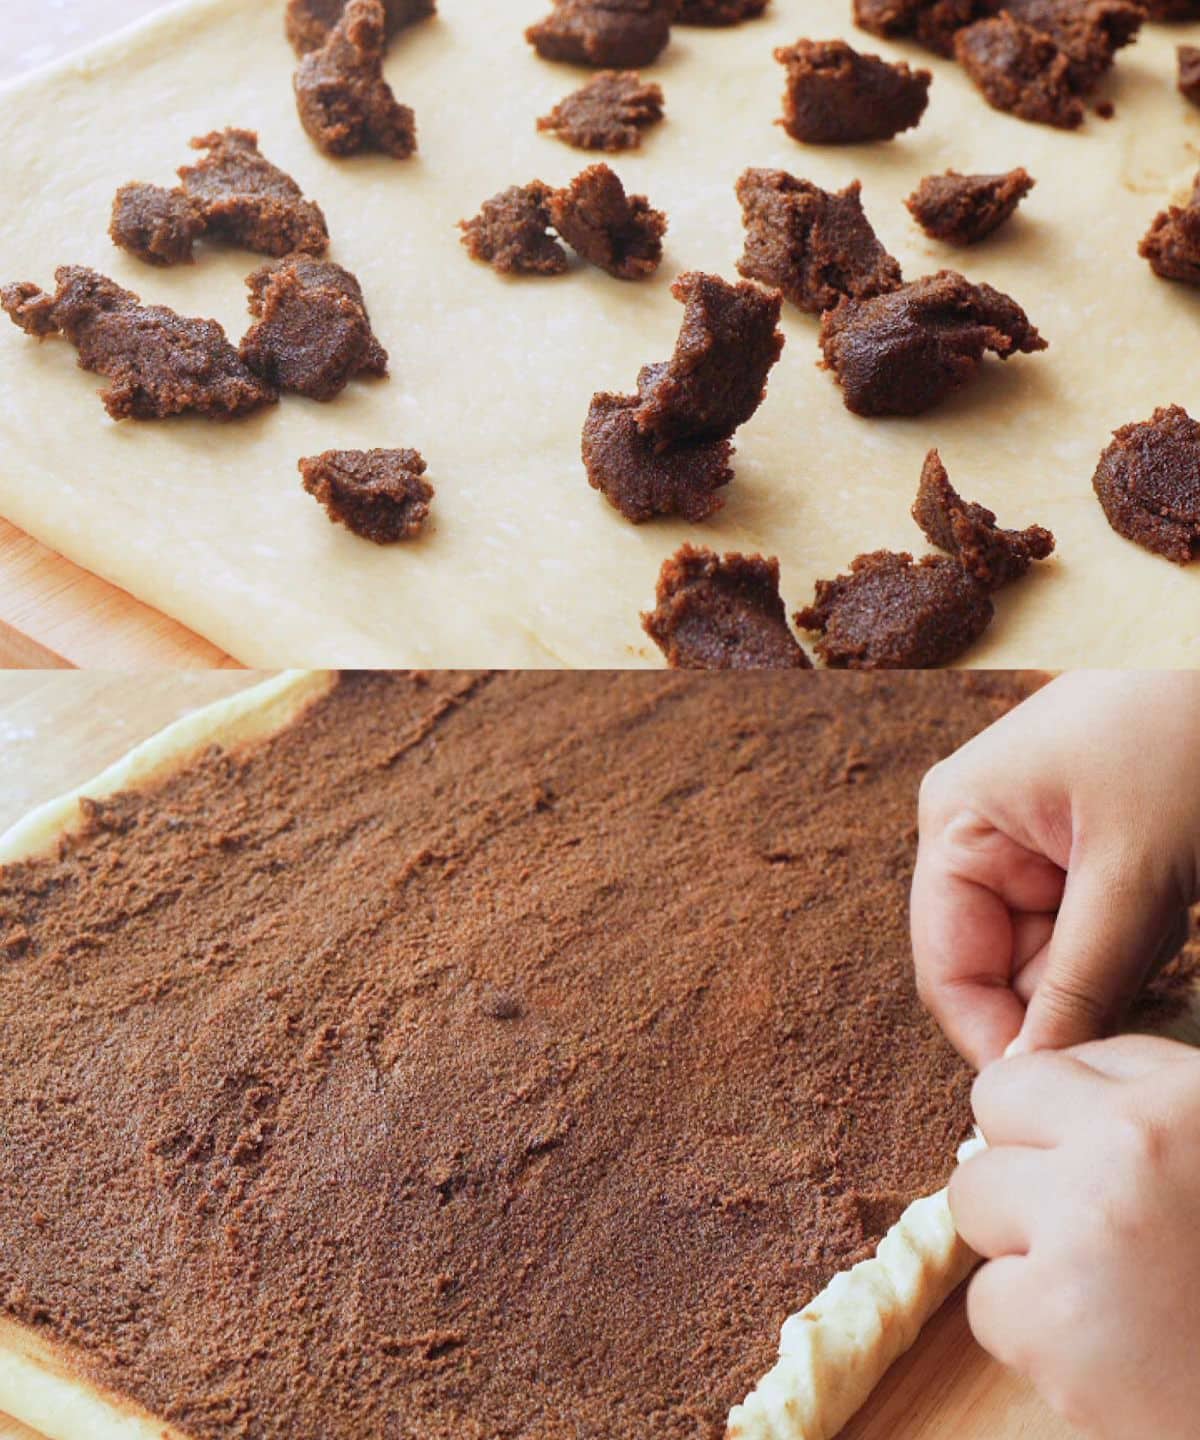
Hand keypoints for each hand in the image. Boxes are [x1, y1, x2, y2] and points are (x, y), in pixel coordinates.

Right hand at [911, 672, 1199, 1069]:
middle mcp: (978, 833)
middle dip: (1061, 1010)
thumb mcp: (1132, 872)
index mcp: (957, 821)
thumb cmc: (1182, 738)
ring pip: (1049, 959)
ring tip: (1156, 951)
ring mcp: (1028, 841)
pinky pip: (1087, 932)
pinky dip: (1128, 955)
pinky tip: (1165, 935)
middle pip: (997, 968)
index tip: (1049, 1096)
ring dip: (1104, 984)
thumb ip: (1079, 982)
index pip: (948, 966)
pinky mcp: (1078, 850)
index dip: (992, 1037)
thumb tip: (1031, 1074)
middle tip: (1125, 1043)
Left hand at [950, 1036, 1199, 1439]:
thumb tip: (1035, 1075)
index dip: (1058, 1126)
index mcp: (1184, 1094)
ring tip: (1110, 1292)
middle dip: (1025, 1168)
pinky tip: (1109, 1353)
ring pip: (971, 1200)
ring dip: (1023, 1249)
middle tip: (1099, 1233)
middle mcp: (1133, 1141)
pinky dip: (1033, 1338)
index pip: (1045, 1067)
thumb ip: (1139, 1095)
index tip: (1106, 1176)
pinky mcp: (1054, 1319)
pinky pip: (985, 1301)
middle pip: (993, 1108)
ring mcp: (1087, 1223)